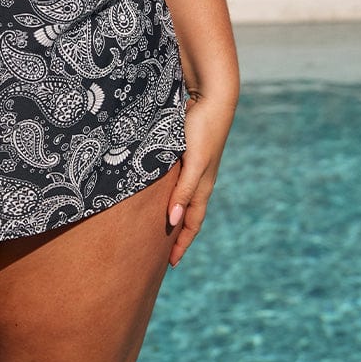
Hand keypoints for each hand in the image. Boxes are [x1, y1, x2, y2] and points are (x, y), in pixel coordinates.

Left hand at [166, 94, 234, 267]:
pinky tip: (149, 188)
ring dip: (167, 211)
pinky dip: (163, 189)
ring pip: (178, 195)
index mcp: (202, 186)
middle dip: (174, 233)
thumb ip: (184, 191)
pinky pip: (172, 177)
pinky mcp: (182, 150)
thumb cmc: (203, 130)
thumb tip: (173, 222)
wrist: (210, 96)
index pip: (192, 223)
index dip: (182, 244)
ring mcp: (190, 164)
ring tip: (150, 223)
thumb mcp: (193, 163)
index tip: (170, 265)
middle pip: (185, 213)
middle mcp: (197, 178)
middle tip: (156, 251)